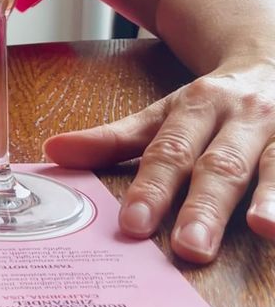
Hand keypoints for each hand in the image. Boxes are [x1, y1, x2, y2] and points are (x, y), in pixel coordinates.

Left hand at [43, 66, 274, 261]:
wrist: (274, 58)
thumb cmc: (214, 103)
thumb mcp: (165, 113)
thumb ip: (115, 139)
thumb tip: (54, 151)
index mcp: (199, 106)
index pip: (171, 150)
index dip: (153, 187)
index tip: (135, 223)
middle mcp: (245, 117)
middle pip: (223, 165)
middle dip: (206, 206)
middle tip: (191, 248)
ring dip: (274, 197)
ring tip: (266, 229)